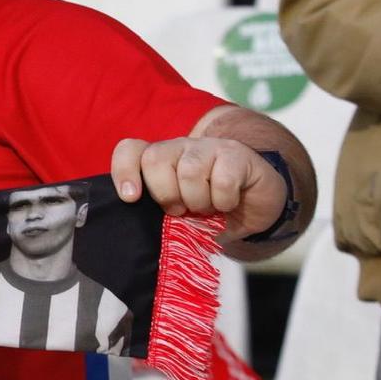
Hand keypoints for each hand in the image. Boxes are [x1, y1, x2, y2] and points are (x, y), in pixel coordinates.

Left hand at [111, 136, 289, 239]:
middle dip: (165, 194)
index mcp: (161, 159)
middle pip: (155, 158)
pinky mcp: (236, 154)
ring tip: (207, 208)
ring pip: (189, 169)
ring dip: (198, 200)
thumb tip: (144, 232)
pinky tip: (228, 203)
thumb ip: (161, 216)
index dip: (124, 170)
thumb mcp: (181, 215)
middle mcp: (181, 147)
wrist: (256, 205)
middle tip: (180, 210)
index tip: (130, 198)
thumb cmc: (212, 210)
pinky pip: (222, 179)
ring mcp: (209, 147)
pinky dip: (224, 200)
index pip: (130, 150)